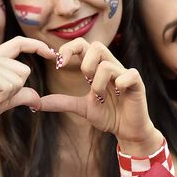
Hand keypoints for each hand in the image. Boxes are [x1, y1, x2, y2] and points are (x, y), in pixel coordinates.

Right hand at [0, 36, 54, 129]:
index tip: (52, 53)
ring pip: (17, 81)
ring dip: (4, 96)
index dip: (37, 46)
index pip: (19, 43)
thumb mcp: (3, 102)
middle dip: (14, 90)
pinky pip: (7, 88)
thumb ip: (20, 96)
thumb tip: (38, 100)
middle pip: (24, 71)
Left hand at [39, 38, 162, 154]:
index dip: (69, 49)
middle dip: (86, 63)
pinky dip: (121, 83)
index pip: (83, 45)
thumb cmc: (108, 115)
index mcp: (97, 69)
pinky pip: (129, 74)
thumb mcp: (82, 108)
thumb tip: (38, 103)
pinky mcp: (137, 84)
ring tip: (100, 96)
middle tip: (85, 80)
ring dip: (98, 82)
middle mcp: (111, 66)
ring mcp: (124, 74)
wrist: (128, 131)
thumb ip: (62, 102)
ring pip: (107, 64)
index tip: (59, 64)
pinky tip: (119, 94)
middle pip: (97, 45)